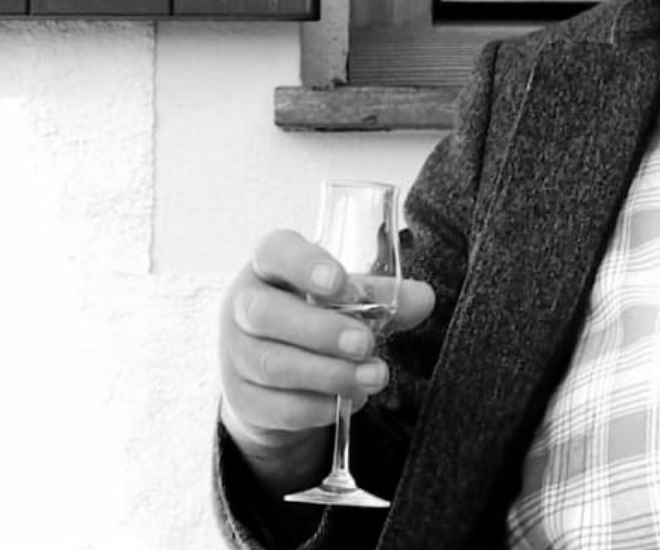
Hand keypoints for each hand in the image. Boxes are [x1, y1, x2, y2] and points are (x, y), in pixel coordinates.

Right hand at [217, 229, 436, 489]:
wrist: (275, 379)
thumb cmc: (315, 320)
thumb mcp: (345, 300)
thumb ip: (382, 296)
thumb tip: (424, 298)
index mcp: (268, 267)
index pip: (274, 251)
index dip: (303, 264)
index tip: (339, 282)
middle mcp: (242, 306)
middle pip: (265, 313)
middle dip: (321, 330)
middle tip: (366, 343)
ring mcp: (235, 354)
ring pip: (272, 365)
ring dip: (329, 374)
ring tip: (374, 376)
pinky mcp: (241, 398)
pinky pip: (274, 407)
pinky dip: (316, 407)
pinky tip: (347, 402)